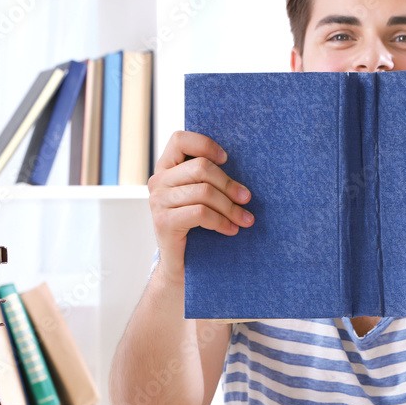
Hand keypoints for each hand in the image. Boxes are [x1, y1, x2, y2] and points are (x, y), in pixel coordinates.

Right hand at [147, 131, 253, 282]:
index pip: (180, 140)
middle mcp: (158, 181)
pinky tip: (231, 230)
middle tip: (247, 199)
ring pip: (204, 192)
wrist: (181, 264)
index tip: (227, 159)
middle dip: (229, 184)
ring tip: (245, 219)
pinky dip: (221, 221)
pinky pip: (200, 213)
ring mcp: (158, 201)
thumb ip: (211, 178)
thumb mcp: (203, 196)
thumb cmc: (198, 226)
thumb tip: (247, 163)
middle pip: (201, 167)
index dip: (205, 144)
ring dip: (230, 207)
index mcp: (167, 168)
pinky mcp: (163, 222)